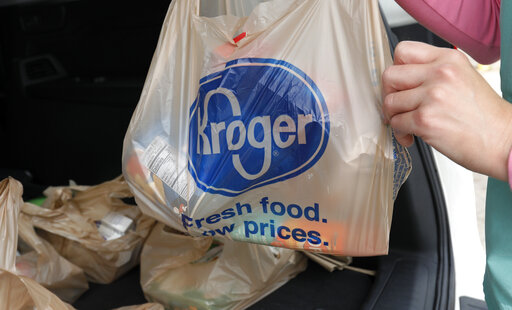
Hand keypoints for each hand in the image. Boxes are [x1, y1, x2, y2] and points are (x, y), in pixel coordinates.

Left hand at [382, 41, 511, 181]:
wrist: (503, 140)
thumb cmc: (483, 116)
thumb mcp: (462, 77)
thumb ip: (433, 72)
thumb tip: (400, 79)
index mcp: (448, 58)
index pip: (403, 51)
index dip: (396, 69)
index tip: (399, 84)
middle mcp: (440, 73)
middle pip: (390, 75)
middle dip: (389, 94)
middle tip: (398, 107)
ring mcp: (432, 96)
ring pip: (389, 102)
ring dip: (394, 117)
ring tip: (408, 125)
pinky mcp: (425, 120)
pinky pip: (395, 123)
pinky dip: (400, 133)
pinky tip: (412, 136)